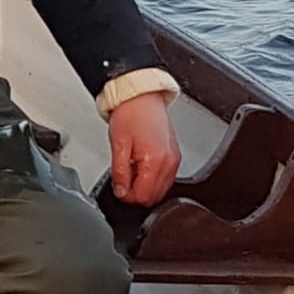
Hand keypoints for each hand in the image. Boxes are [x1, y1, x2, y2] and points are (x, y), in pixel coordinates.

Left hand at [108, 91, 180, 205]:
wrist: (142, 97)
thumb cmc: (130, 114)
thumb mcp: (118, 145)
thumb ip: (120, 172)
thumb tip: (121, 191)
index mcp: (156, 160)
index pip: (144, 196)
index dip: (127, 196)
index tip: (118, 188)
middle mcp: (169, 162)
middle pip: (154, 196)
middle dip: (136, 192)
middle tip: (122, 179)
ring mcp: (174, 160)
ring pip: (161, 189)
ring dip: (144, 185)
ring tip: (131, 167)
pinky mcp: (175, 156)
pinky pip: (165, 178)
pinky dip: (152, 177)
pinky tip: (140, 165)